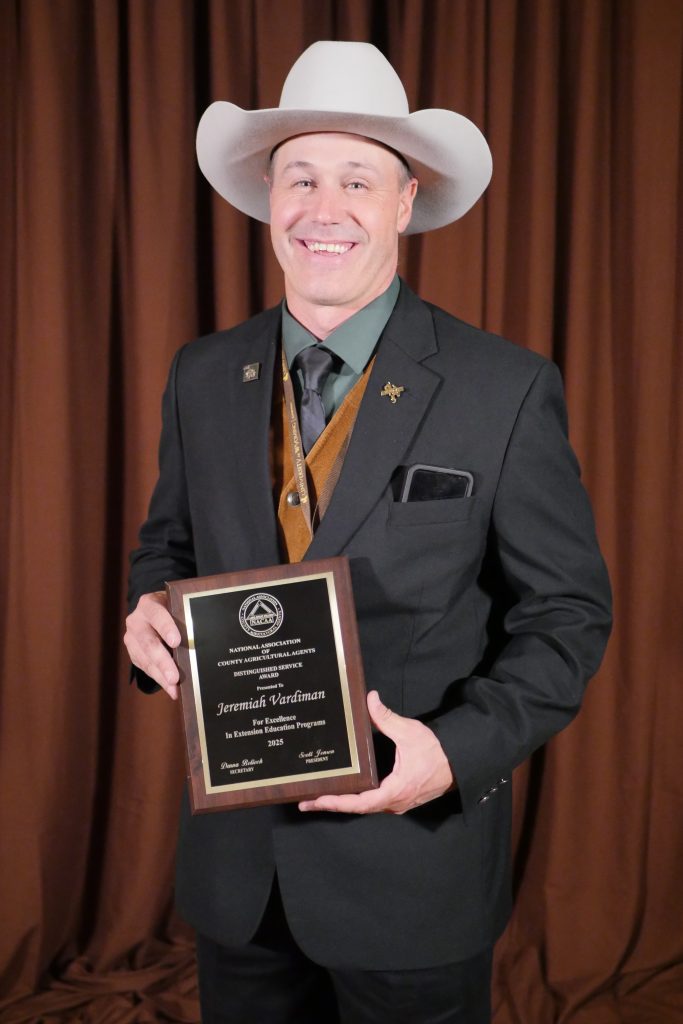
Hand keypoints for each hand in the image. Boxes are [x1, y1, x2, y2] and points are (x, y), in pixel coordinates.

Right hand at [124, 591, 180, 698]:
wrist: (152, 612)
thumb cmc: (171, 608)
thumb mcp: (176, 605)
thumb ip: (185, 615)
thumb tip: (207, 632)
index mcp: (149, 604)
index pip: (157, 615)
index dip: (166, 628)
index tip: (176, 642)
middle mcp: (136, 621)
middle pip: (149, 643)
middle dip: (163, 661)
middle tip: (174, 677)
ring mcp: (132, 638)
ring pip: (145, 659)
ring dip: (161, 675)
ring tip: (174, 688)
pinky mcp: (133, 653)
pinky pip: (145, 668)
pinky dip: (159, 679)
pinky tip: (172, 689)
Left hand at [299, 691, 454, 814]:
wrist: (460, 763)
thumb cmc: (436, 751)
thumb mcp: (409, 732)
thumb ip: (386, 718)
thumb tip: (370, 699)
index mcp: (394, 790)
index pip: (360, 803)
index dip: (336, 802)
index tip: (316, 800)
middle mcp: (394, 803)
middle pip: (357, 808)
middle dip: (331, 804)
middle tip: (305, 801)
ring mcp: (397, 803)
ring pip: (365, 807)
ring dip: (343, 802)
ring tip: (319, 796)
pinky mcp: (400, 798)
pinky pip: (374, 802)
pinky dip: (357, 799)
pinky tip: (345, 791)